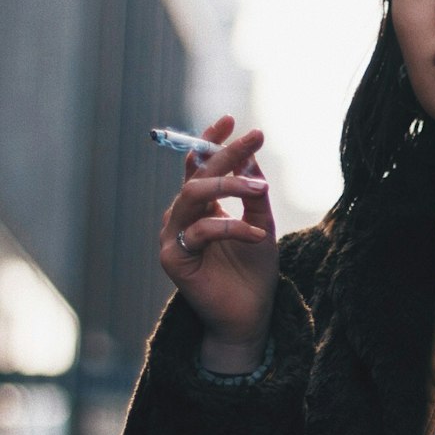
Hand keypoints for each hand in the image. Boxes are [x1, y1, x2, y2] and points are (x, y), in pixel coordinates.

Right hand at [159, 116, 277, 371]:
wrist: (249, 316)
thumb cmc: (253, 272)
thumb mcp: (261, 223)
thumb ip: (253, 193)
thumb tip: (251, 157)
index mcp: (199, 207)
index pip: (198, 165)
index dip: (210, 140)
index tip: (229, 118)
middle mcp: (181, 218)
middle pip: (197, 175)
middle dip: (225, 153)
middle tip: (254, 138)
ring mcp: (174, 237)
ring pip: (194, 196)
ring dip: (230, 186)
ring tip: (261, 188)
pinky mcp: (174, 259)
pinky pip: (202, 231)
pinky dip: (232, 227)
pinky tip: (259, 235)